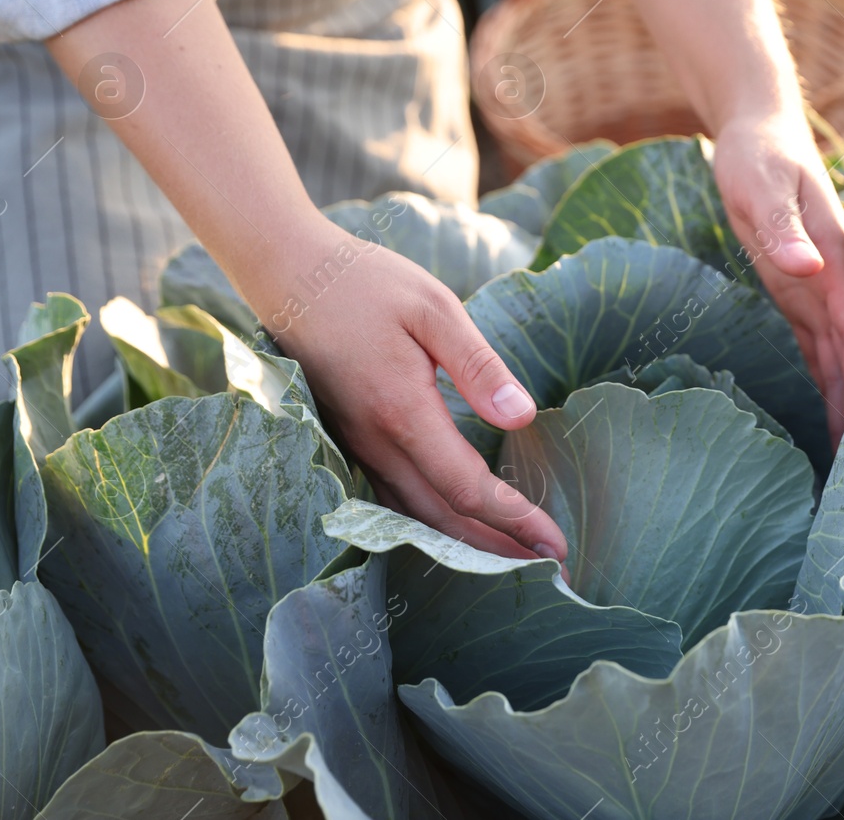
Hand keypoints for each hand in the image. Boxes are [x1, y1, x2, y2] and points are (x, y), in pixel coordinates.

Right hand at [246, 218, 568, 562]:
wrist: (288, 273)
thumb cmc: (367, 283)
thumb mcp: (434, 308)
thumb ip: (478, 366)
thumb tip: (521, 418)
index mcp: (402, 412)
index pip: (467, 488)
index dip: (514, 520)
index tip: (555, 544)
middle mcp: (374, 442)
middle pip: (440, 521)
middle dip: (494, 551)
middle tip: (546, 570)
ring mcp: (355, 446)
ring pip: (411, 518)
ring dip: (462, 546)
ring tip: (509, 562)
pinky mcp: (347, 440)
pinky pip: (389, 500)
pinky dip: (427, 526)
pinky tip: (453, 531)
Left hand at [712, 110, 843, 445]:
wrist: (756, 128)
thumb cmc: (758, 154)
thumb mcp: (760, 184)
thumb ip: (783, 229)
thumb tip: (809, 270)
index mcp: (835, 256)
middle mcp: (833, 279)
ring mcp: (817, 289)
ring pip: (840, 357)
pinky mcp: (798, 294)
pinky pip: (818, 349)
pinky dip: (827, 384)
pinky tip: (833, 420)